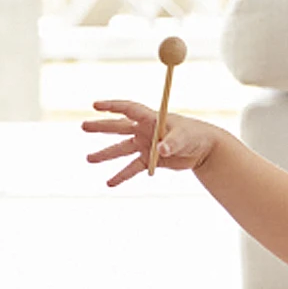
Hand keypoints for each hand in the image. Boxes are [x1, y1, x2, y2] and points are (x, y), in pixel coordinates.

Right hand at [82, 98, 215, 186]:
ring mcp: (146, 145)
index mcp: (152, 118)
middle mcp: (145, 130)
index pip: (128, 109)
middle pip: (119, 127)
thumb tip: (161, 150)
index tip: (95, 105)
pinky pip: (132, 168)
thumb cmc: (195, 135)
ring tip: (89, 159)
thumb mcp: (184, 137)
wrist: (204, 150)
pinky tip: (110, 183)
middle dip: (101, 127)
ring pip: (121, 149)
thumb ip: (171, 143)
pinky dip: (122, 175)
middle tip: (83, 127)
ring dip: (106, 154)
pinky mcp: (150, 160)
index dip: (112, 106)